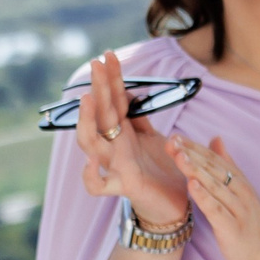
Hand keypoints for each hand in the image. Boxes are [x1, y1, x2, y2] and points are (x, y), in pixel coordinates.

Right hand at [73, 50, 188, 223]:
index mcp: (124, 133)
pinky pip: (98, 185)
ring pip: (90, 144)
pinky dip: (90, 176)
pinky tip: (89, 162)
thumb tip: (128, 92)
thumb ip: (139, 118)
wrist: (172, 205)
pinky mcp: (123, 185)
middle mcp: (114, 147)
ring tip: (88, 100)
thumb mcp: (154, 138)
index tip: (108, 55)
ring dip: (87, 122)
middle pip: (100, 114)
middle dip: (99, 89)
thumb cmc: (161, 170)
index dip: (111, 78)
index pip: (114, 100)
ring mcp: (115, 165)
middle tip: (96, 64)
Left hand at [169, 132, 259, 259]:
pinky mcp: (232, 228)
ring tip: (178, 157)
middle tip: (172, 141)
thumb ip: (227, 164)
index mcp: (239, 182)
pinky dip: (204, 197)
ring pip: (214, 186)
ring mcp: (237, 209)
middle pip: (213, 169)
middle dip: (191, 154)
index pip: (215, 159)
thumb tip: (216, 138)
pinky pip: (217, 210)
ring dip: (195, 171)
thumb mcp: (240, 190)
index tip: (176, 136)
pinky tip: (192, 186)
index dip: (195, 147)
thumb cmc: (252, 223)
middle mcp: (240, 192)